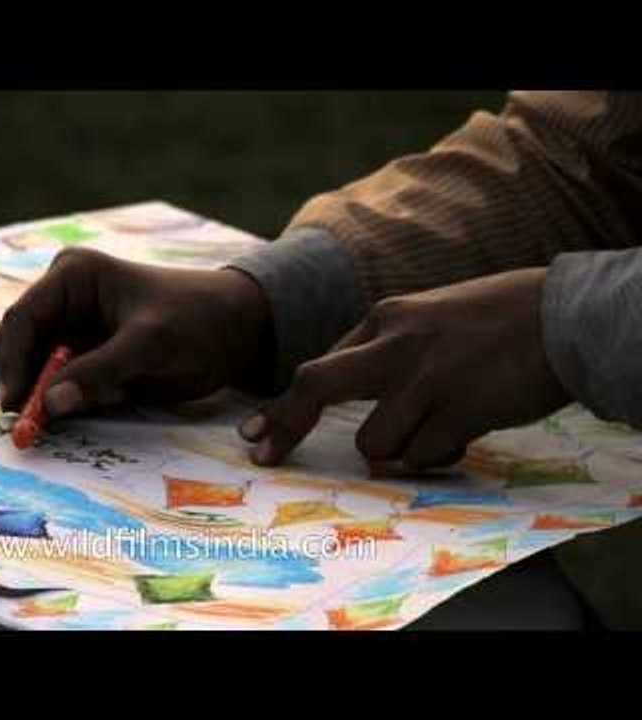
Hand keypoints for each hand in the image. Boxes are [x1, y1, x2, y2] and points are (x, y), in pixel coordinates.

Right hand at [0, 247, 272, 416]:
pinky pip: (54, 388)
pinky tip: (108, 400)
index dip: (14, 363)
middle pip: (10, 345)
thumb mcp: (151, 344)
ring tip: (94, 403)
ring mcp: (69, 331)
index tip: (18, 405)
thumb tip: (49, 404)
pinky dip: (66, 405)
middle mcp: (61, 300)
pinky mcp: (81, 360)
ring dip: (45, 397)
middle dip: (21, 383)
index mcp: (72, 277)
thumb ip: (99, 371)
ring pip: (28, 372)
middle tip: (35, 425)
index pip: (21, 318)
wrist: (235, 331)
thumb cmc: (197, 321)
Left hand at [238, 267, 571, 467]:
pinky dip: (439, 454)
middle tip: (264, 452)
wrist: (563, 315)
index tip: (253, 434)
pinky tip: (468, 427)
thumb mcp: (427, 321)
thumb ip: (384, 353)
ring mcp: (425, 375)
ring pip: (374, 442)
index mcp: (385, 318)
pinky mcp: (459, 407)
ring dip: (399, 449)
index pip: (318, 368)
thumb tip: (348, 398)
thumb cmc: (495, 322)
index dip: (283, 406)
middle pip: (316, 385)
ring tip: (439, 425)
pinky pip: (423, 455)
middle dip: (286, 423)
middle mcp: (396, 343)